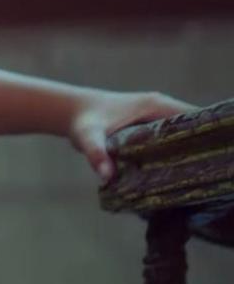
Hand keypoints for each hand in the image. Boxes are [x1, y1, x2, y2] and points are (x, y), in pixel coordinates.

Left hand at [68, 90, 197, 184]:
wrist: (69, 112)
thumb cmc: (81, 121)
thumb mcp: (87, 137)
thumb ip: (96, 154)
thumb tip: (106, 176)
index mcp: (156, 106)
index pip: (197, 118)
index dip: (208, 136)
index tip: (215, 158)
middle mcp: (161, 109)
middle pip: (195, 129)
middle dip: (202, 149)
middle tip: (208, 174)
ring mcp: (157, 118)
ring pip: (185, 136)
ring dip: (191, 153)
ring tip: (200, 177)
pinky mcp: (150, 128)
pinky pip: (172, 140)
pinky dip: (177, 154)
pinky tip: (180, 175)